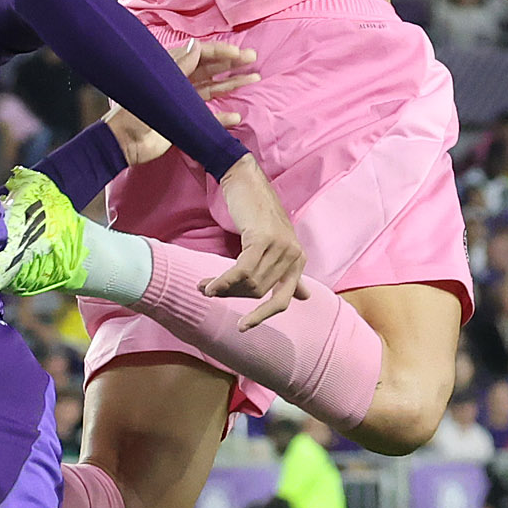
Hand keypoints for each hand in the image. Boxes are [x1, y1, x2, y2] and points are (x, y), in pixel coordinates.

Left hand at [104, 40, 258, 168]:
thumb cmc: (135, 111)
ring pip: (213, 89)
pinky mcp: (185, 121)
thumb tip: (197, 45)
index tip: (240, 52)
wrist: (125, 142)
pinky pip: (209, 117)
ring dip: (232, 84)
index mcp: (172, 69)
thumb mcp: (159, 85)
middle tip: (253, 59)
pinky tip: (236, 116)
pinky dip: (223, 117)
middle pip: (211, 69)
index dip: (221, 51)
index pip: (201, 55)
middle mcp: (180, 82)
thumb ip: (179, 66)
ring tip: (254, 78)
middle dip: (232, 64)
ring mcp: (183, 102)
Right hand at [201, 153, 307, 327]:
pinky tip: (209, 286)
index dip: (261, 316)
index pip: (282, 300)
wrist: (245, 180)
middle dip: (232, 295)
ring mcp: (281, 247)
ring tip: (204, 286)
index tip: (242, 327)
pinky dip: (223, 282)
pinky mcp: (264, 239)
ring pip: (249, 283)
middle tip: (209, 291)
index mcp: (298, 260)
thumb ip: (289, 272)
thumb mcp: (276, 244)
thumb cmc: (257, 211)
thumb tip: (303, 297)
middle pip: (258, 292)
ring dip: (222, 287)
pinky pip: (241, 271)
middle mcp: (294, 255)